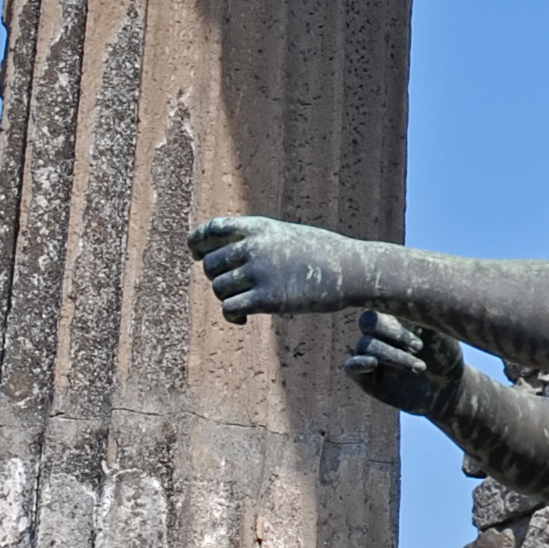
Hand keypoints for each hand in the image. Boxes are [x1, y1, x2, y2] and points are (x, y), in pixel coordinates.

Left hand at [187, 215, 373, 321]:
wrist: (350, 270)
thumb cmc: (320, 253)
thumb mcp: (285, 235)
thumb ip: (256, 240)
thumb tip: (224, 255)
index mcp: (258, 227)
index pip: (211, 229)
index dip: (198, 242)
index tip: (198, 254)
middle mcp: (254, 246)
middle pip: (210, 265)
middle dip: (217, 278)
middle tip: (235, 288)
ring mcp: (260, 272)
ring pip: (218, 288)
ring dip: (226, 299)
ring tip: (243, 304)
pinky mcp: (267, 298)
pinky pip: (230, 308)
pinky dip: (232, 316)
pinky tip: (243, 320)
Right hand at [343, 311, 468, 419]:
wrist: (445, 389)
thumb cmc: (444, 355)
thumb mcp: (438, 332)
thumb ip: (420, 314)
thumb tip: (403, 299)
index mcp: (392, 315)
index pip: (381, 303)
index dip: (398, 315)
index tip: (422, 331)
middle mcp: (378, 332)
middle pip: (368, 322)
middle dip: (393, 334)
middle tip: (419, 347)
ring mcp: (370, 353)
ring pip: (366, 345)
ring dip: (393, 355)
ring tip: (420, 367)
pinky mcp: (364, 376)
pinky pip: (350, 366)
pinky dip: (359, 363)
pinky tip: (373, 364)